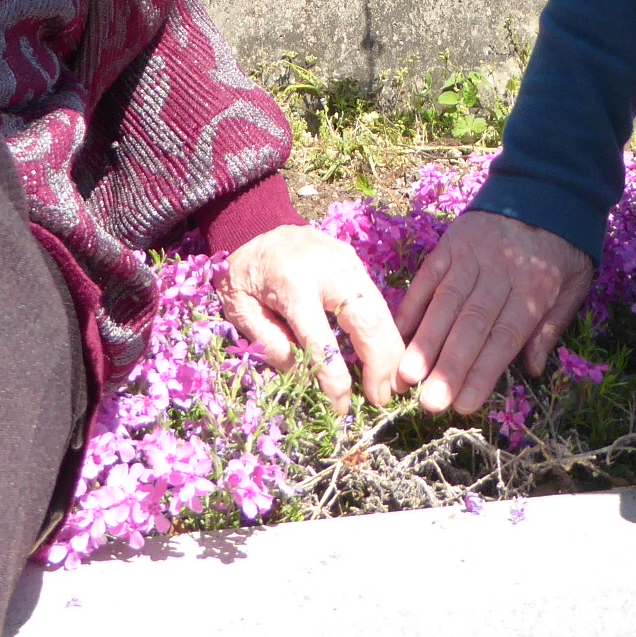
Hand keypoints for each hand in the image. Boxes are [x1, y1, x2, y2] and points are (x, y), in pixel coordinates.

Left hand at [220, 224, 405, 407]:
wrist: (254, 225)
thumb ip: (270, 344)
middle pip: (367, 321)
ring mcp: (348, 262)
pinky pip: (378, 301)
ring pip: (381, 310)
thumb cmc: (243, 274)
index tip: (341, 410)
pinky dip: (386, 332)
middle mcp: (328, 269)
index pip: (321, 341)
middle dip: (380, 364)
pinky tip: (388, 357)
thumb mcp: (240, 311)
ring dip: (392, 351)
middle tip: (384, 400)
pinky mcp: (357, 263)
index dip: (334, 381)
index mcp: (292, 283)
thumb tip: (305, 379)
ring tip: (394, 385)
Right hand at [392, 210, 593, 414]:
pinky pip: (428, 277)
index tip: (464, 404)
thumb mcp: (576, 284)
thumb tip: (532, 370)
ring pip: (445, 302)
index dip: (484, 371)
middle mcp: (499, 272)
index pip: (505, 336)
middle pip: (472, 324)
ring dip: (424, 341)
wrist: (547, 185)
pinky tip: (398, 333)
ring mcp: (471, 255)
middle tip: (430, 402)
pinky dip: (412, 305)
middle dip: (449, 366)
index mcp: (534, 288)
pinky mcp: (450, 243)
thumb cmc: (562, 247)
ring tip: (406, 375)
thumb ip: (553, 326)